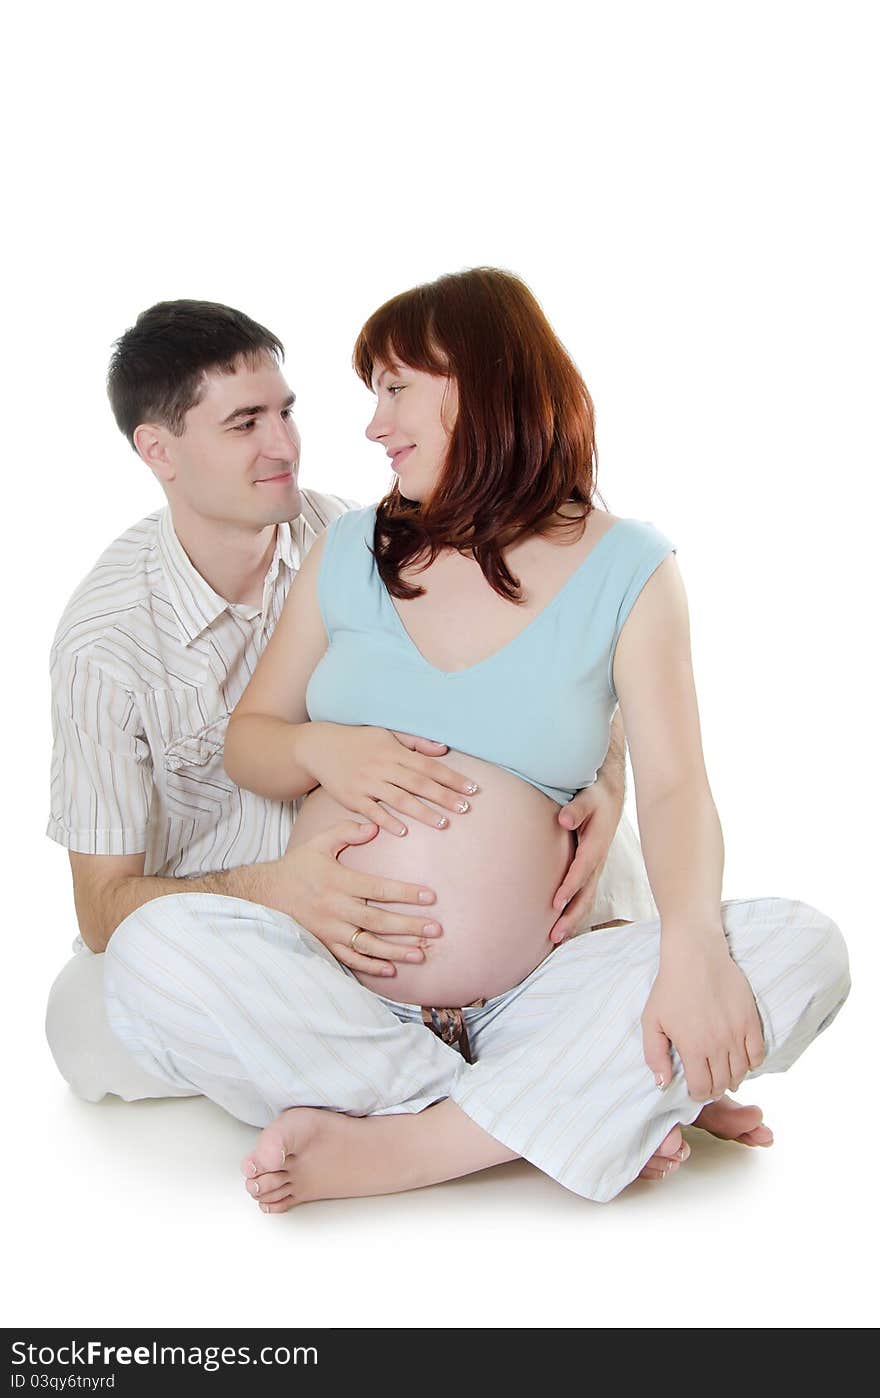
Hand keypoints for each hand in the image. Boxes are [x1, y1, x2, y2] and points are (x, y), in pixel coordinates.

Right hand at [262, 819, 443, 978]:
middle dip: (409, 926)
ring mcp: (330, 930)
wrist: (265, 894)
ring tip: (421, 954)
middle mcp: (335, 908)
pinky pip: (350, 959)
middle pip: (378, 921)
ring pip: (368, 944)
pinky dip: (370, 966)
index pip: (378, 889)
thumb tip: (375, 827)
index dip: (405, 894)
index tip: (430, 896)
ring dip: (396, 950)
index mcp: (338, 882)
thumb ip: (347, 832)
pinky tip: (391, 969)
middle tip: (435, 930)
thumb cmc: (297, 866)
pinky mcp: (324, 944)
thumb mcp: (318, 843)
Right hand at [299, 724, 478, 836]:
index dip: (452, 778)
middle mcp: (382, 766)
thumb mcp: (387, 733)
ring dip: (423, 813)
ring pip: (399, 800)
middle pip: (419, 784)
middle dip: (444, 796)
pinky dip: (387, 822)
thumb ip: (416, 742)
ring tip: (444, 823)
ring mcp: (366, 783)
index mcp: (394, 751)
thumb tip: (444, 749)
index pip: (429, 766)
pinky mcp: (352, 798)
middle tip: (465, 808)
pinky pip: (372, 812)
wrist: (319, 747)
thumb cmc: (358, 740)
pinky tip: (403, 832)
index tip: (472, 789)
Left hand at [549, 776, 624, 942]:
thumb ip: (576, 809)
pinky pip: (584, 897)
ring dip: (573, 921)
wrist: (610, 798)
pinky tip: (562, 928)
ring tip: (556, 940)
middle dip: (571, 917)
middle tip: (554, 936)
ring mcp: (596, 870)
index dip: (570, 886)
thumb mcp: (588, 797)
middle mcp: (598, 862)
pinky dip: (575, 914)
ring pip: (587, 901)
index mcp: (597, 845)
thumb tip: (563, 819)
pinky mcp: (591, 873)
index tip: (555, 902)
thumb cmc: (595, 797)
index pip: (582, 870)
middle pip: (587, 895)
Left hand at [641, 930, 765, 1099]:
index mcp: (693, 1047)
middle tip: (708, 1082)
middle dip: (714, 1088)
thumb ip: (655, 1055)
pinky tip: (741, 1059)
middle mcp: (718, 1045)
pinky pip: (758, 1054)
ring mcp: (737, 1033)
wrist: (696, 955)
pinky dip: (751, 1063)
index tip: (694, 1089)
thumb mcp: (652, 1021)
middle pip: (723, 1083)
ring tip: (724, 1074)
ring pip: (742, 1073)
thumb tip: (663, 1084)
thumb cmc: (670, 987)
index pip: (702, 1089)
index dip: (697, 1094)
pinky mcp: (751, 1021)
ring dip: (733, 1078)